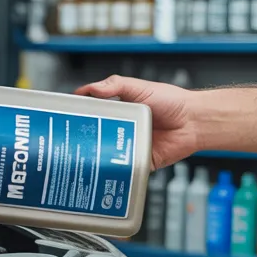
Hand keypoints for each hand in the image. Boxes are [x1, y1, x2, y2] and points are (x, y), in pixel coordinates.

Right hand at [75, 75, 200, 169]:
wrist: (194, 123)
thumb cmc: (172, 103)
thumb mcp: (140, 87)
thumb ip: (116, 85)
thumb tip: (91, 89)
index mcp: (119, 111)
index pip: (92, 113)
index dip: (78, 115)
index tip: (63, 117)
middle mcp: (121, 130)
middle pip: (94, 136)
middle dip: (81, 138)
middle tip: (67, 140)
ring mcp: (127, 147)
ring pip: (105, 154)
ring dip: (95, 156)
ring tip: (80, 156)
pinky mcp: (136, 162)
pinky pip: (121, 169)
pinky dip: (113, 170)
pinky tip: (104, 168)